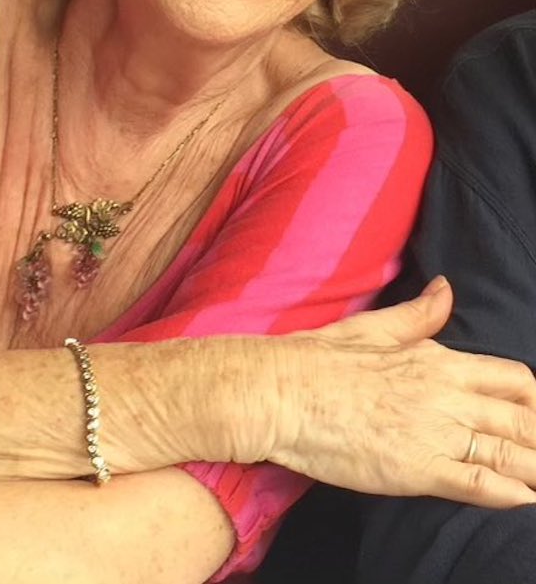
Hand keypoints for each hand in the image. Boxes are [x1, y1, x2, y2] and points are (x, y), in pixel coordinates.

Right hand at [255, 277, 535, 506]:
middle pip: (523, 420)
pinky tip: (525, 500)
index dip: (535, 402)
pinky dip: (511, 493)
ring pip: (511, 453)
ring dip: (535, 468)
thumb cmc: (317, 360)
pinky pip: (480, 484)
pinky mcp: (418, 469)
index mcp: (438, 360)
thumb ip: (418, 315)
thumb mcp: (373, 327)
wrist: (280, 392)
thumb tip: (446, 289)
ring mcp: (435, 432)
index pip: (514, 379)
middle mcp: (446, 394)